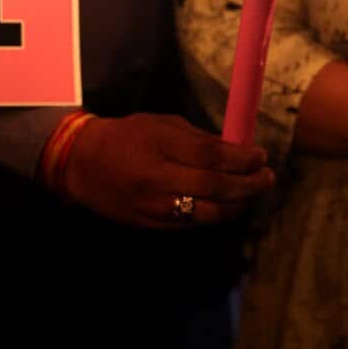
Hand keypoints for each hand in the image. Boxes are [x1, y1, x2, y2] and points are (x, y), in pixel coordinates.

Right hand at [65, 114, 273, 228]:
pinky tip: (225, 205)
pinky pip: (193, 223)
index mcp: (159, 145)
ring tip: (250, 194)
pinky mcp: (151, 224)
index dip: (244, 158)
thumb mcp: (160, 124)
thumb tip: (238, 151)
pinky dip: (215, 214)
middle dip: (249, 184)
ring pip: (210, 213)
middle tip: (266, 177)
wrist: (81, 164)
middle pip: (217, 187)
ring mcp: (154, 205)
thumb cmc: (125, 136)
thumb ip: (198, 138)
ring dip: (238, 205)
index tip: (260, 155)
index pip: (212, 155)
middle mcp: (157, 178)